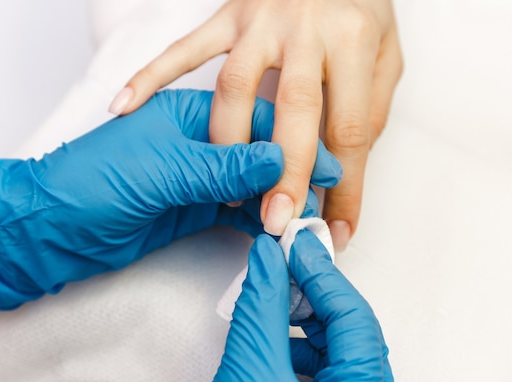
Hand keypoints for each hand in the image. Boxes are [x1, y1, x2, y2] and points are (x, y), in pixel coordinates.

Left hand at [0, 89, 340, 309]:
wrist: (51, 229)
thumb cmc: (90, 183)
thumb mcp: (162, 170)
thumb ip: (222, 167)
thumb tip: (276, 161)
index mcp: (189, 113)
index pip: (254, 121)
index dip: (292, 144)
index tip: (324, 164)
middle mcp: (198, 142)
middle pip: (257, 154)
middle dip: (291, 174)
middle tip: (320, 196)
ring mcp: (197, 177)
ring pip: (249, 185)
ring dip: (275, 200)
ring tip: (303, 218)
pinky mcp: (192, 208)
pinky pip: (234, 211)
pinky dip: (255, 220)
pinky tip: (275, 229)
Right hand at [111, 0, 402, 249]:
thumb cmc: (360, 4)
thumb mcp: (385, 54)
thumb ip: (371, 109)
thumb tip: (345, 169)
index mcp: (352, 39)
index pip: (350, 128)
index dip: (346, 186)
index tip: (336, 230)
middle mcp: (304, 29)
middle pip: (293, 110)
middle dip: (283, 173)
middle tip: (276, 221)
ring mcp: (259, 21)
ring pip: (234, 87)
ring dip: (228, 144)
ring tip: (228, 191)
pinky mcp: (226, 16)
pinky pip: (184, 48)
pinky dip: (151, 76)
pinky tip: (126, 104)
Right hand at [198, 230, 395, 381]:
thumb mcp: (250, 376)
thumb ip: (262, 309)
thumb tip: (268, 261)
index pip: (356, 319)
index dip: (324, 275)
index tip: (298, 246)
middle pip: (352, 336)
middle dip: (315, 297)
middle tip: (286, 267)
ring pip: (339, 355)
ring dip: (306, 323)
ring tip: (276, 303)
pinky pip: (324, 375)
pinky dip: (300, 350)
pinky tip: (276, 342)